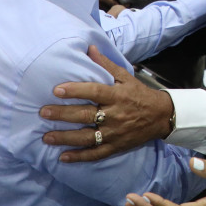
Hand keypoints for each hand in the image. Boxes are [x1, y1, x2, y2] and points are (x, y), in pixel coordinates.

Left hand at [39, 45, 173, 161]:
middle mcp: (115, 115)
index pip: (94, 92)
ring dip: (66, 138)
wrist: (161, 116)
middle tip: (44, 113)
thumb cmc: (139, 94)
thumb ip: (105, 65)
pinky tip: (63, 157)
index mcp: (117, 96)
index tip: (57, 90)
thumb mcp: (125, 77)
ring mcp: (114, 133)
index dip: (76, 91)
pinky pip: (96, 154)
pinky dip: (79, 157)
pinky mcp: (116, 146)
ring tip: (47, 137)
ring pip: (87, 137)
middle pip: (86, 115)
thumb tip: (89, 48)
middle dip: (63, 115)